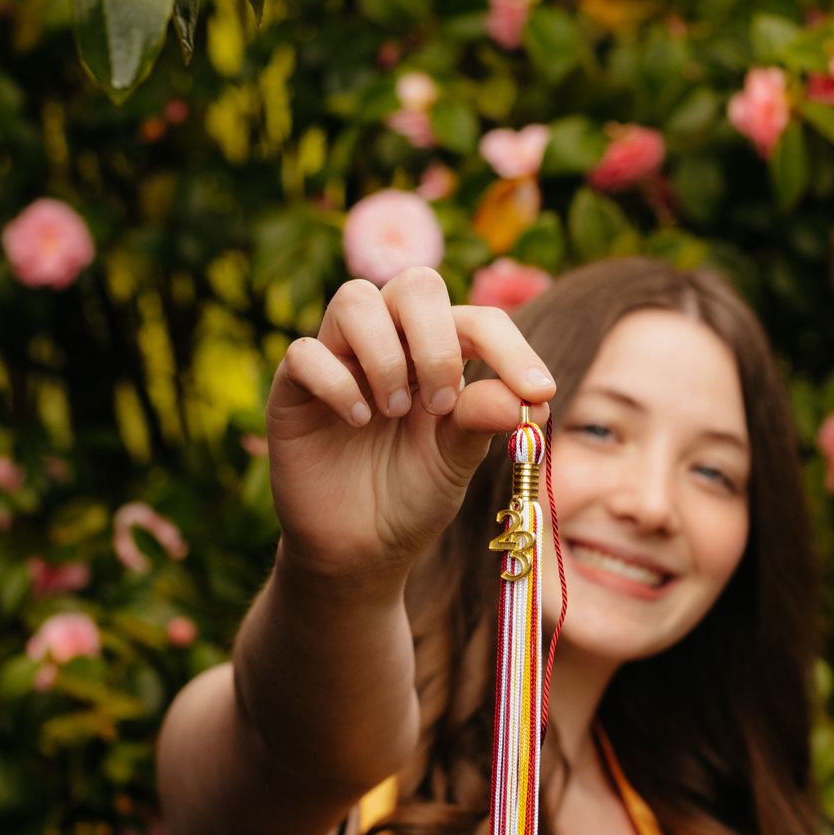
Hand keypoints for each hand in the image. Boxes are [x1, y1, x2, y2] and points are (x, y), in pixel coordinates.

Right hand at [265, 268, 554, 581]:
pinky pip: (304, 352)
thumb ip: (484, 420)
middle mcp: (390, 344)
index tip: (540, 392)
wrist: (359, 550)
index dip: (512, 348)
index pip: (477, 321)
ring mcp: (338, 360)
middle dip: (437, 340)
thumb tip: (531, 396)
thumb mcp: (457, 460)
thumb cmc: (412, 495)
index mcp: (438, 354)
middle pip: (415, 284)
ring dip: (384, 355)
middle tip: (441, 404)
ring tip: (394, 411)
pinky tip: (356, 422)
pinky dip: (336, 383)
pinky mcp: (293, 389)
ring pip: (354, 299)